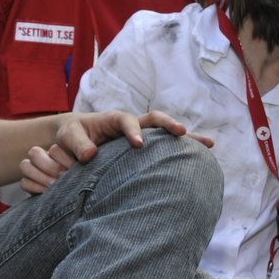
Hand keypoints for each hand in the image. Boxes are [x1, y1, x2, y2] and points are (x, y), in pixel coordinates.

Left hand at [19, 110, 211, 193]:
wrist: (76, 138)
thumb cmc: (72, 136)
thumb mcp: (69, 137)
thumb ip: (77, 144)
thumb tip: (91, 155)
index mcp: (114, 119)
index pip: (126, 121)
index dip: (133, 131)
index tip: (138, 145)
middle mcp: (132, 124)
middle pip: (155, 120)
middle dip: (168, 125)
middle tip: (182, 132)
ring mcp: (142, 134)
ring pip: (167, 133)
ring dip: (187, 138)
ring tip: (209, 145)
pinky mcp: (147, 147)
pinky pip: (167, 147)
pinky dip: (183, 151)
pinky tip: (202, 160)